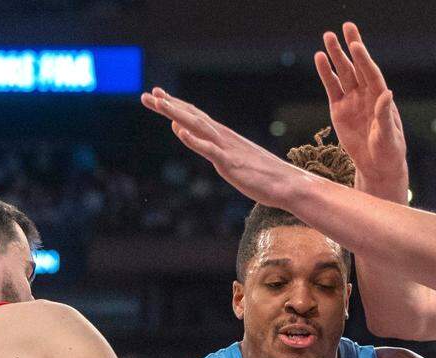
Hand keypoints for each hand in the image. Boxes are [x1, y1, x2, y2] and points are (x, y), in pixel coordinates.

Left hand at [140, 87, 302, 210]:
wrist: (287, 184)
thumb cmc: (261, 174)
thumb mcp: (228, 157)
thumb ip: (204, 144)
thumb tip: (181, 129)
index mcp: (222, 137)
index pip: (194, 116)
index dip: (174, 105)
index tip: (157, 95)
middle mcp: (222, 137)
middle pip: (191, 117)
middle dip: (168, 106)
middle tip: (147, 95)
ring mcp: (226, 149)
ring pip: (197, 127)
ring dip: (177, 114)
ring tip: (159, 103)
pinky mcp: (230, 163)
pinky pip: (209, 150)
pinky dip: (194, 140)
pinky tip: (180, 131)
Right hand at [315, 22, 407, 197]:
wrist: (377, 165)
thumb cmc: (389, 151)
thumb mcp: (389, 136)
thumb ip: (385, 115)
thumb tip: (387, 92)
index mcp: (380, 98)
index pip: (371, 74)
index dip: (364, 60)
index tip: (356, 45)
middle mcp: (366, 95)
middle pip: (357, 66)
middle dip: (351, 47)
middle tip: (346, 27)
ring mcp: (352, 100)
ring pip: (343, 73)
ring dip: (336, 56)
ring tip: (327, 37)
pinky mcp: (339, 109)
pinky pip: (331, 88)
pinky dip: (325, 73)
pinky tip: (319, 58)